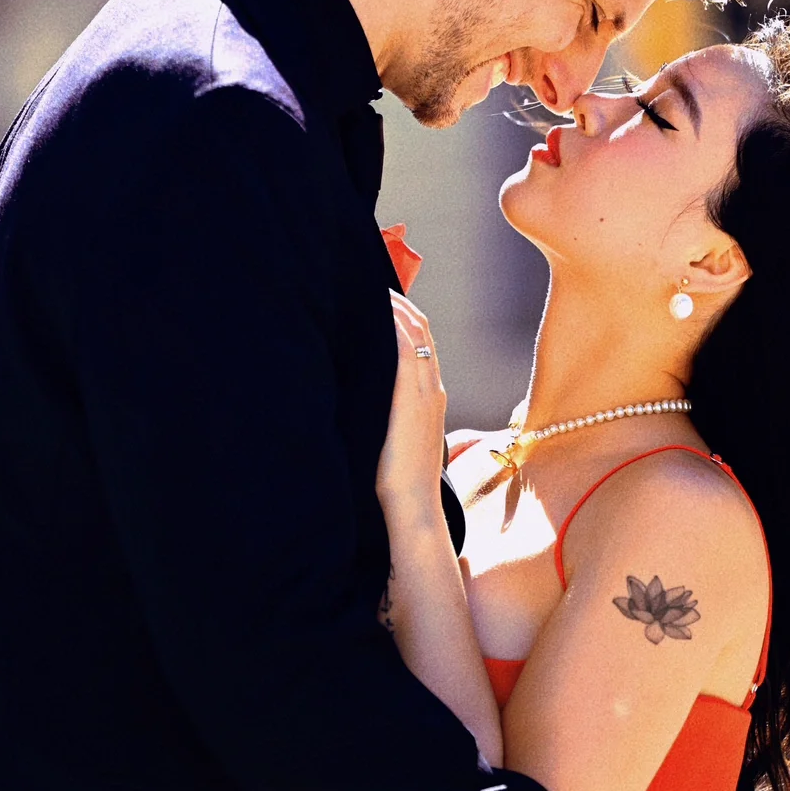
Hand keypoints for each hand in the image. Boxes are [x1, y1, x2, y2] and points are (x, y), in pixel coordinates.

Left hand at [376, 293, 447, 529]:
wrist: (412, 507)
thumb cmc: (396, 482)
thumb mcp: (393, 438)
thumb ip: (386, 414)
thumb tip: (357, 396)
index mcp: (430, 397)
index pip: (423, 343)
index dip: (405, 316)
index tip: (381, 299)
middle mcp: (433, 389)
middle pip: (423, 330)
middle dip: (400, 303)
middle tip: (374, 283)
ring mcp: (427, 394)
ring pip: (417, 335)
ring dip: (395, 309)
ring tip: (372, 290)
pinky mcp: (413, 402)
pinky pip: (407, 353)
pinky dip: (394, 329)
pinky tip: (376, 314)